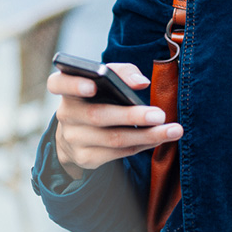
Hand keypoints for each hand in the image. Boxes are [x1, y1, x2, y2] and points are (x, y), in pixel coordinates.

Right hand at [47, 61, 183, 179]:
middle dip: (132, 116)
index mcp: (66, 88)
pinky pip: (119, 153)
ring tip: (172, 130)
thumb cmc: (97, 97)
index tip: (92, 85)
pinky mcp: (86, 158)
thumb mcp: (104, 79)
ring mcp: (74, 139)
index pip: (59, 83)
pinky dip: (142, 145)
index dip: (74, 84)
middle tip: (159, 114)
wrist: (78, 132)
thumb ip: (121, 72)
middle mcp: (66, 114)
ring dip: (146, 135)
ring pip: (113, 139)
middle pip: (98, 115)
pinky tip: (159, 138)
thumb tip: (141, 83)